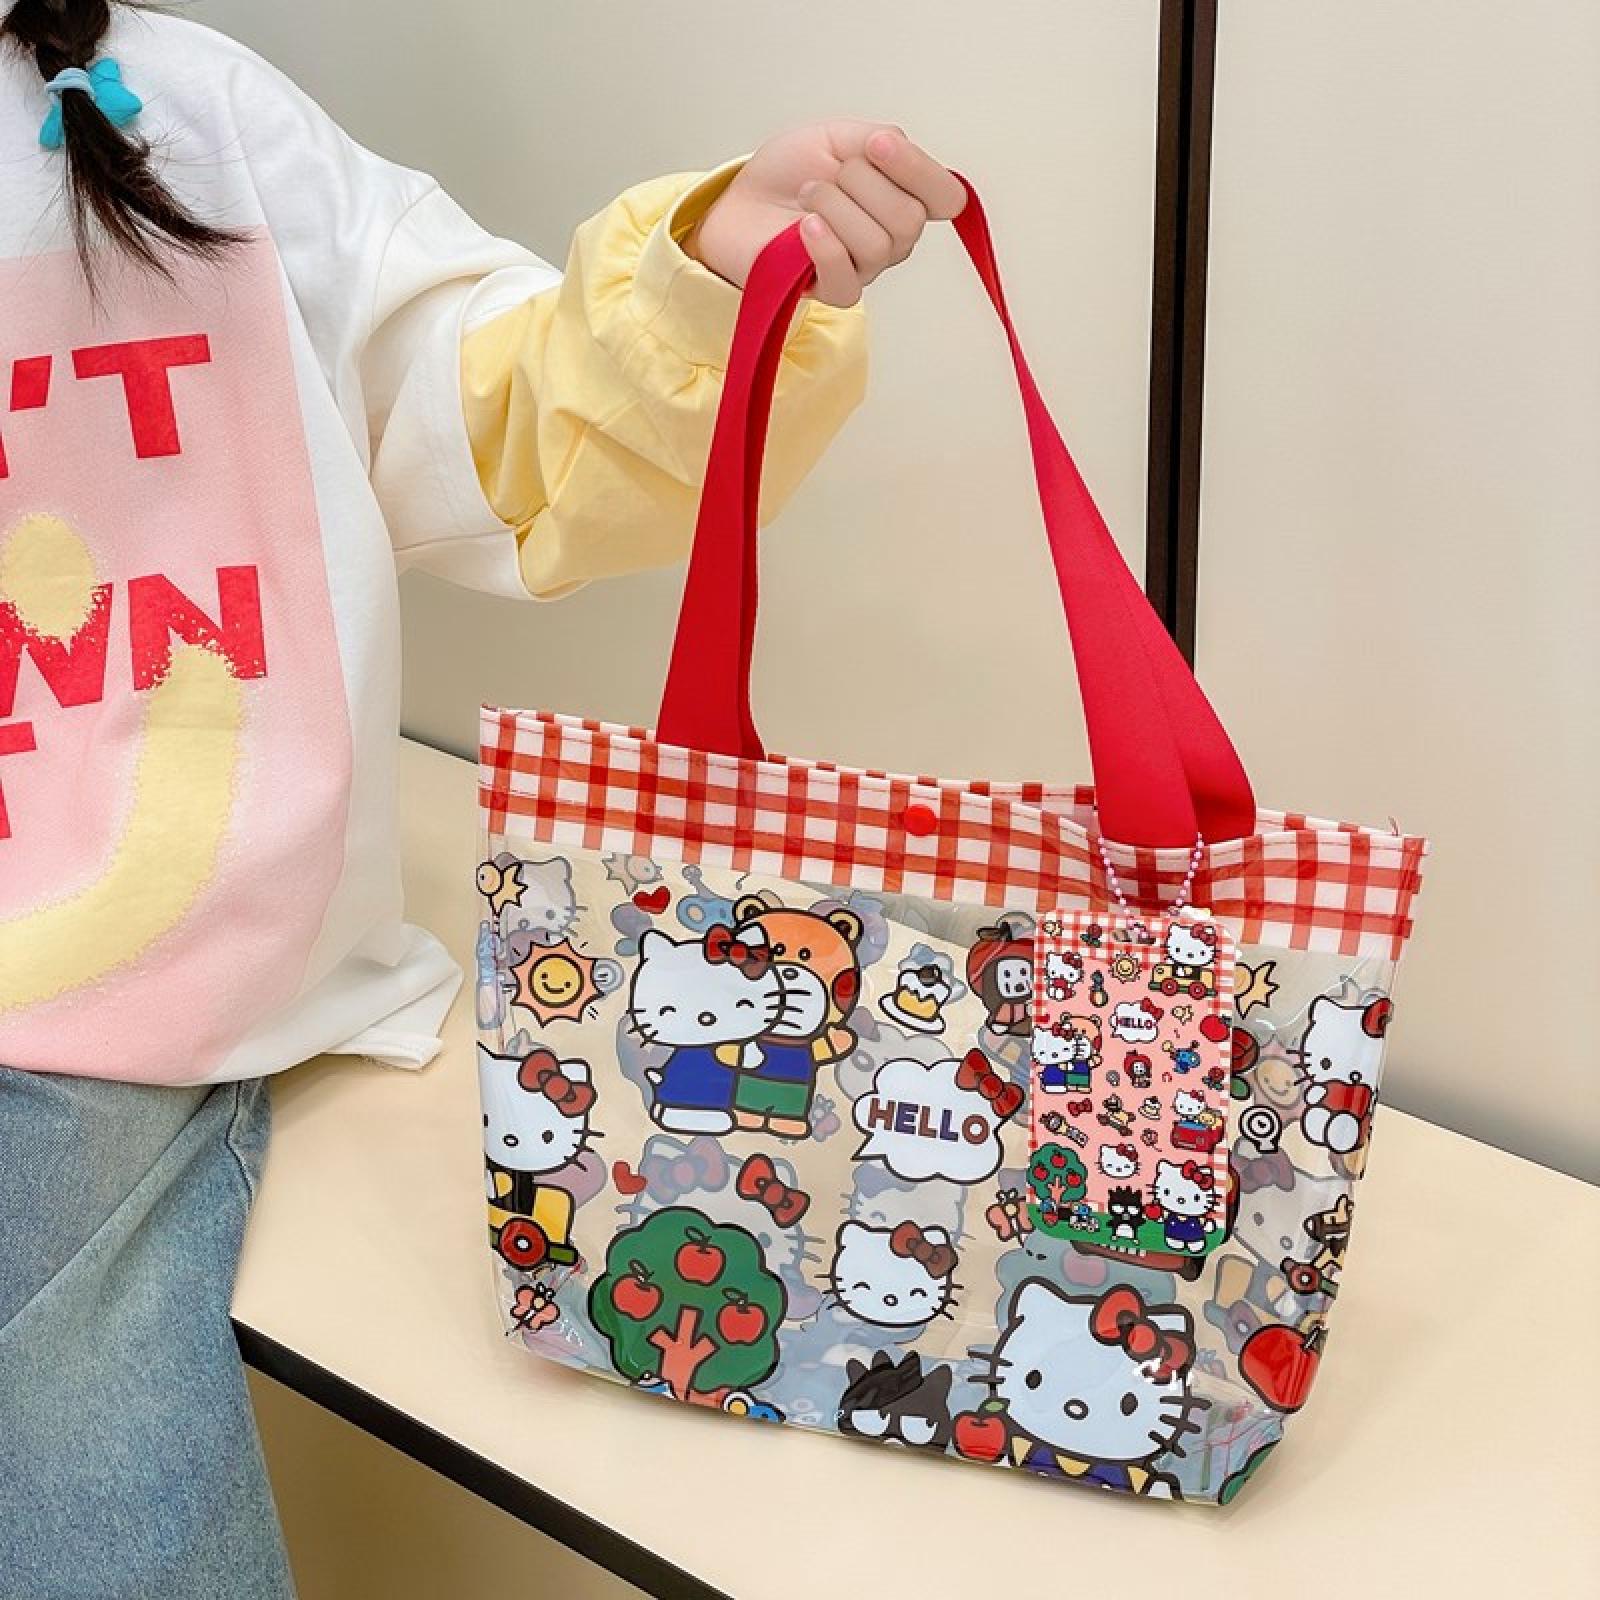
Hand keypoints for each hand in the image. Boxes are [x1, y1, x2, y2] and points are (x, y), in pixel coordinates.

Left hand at [685, 121, 965, 306]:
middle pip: (909, 219)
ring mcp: (866, 267)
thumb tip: (896, 147)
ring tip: (808, 197)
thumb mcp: (837, 137)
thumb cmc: (790, 173)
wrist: (743, 200)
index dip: (918, 170)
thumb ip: (876, 139)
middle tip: (830, 174)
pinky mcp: (833, 291)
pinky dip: (826, 247)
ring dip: (835, 207)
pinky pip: (848, 281)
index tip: (877, 144)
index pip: (947, 197)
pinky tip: (805, 226)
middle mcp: (894, 237)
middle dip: (863, 183)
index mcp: (905, 195)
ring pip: (877, 245)